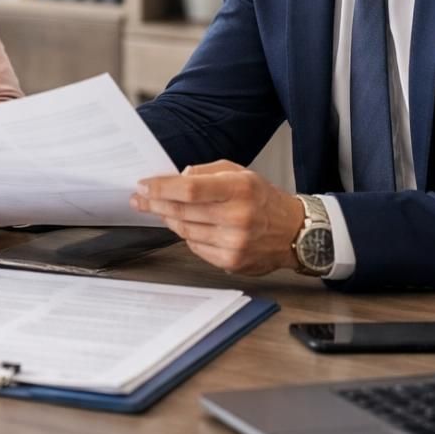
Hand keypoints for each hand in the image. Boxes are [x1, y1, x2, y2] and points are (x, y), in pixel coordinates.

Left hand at [129, 161, 304, 275]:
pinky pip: (195, 246)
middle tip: (140, 198)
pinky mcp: (231, 261)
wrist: (294, 232)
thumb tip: (177, 178)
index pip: (189, 190)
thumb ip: (206, 172)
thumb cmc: (264, 199)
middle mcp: (238, 217)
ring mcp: (234, 243)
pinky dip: (187, 234)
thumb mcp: (241, 172)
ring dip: (168, 218)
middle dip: (155, 203)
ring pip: (184, 230)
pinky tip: (188, 225)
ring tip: (161, 209)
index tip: (144, 186)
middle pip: (182, 211)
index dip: (161, 188)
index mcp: (240, 189)